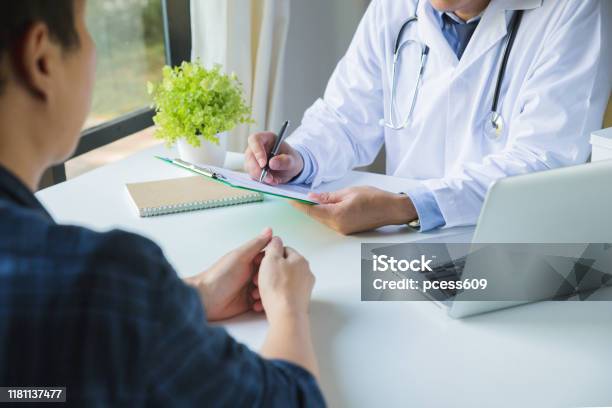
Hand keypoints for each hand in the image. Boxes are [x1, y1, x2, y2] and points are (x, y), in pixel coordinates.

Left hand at [185, 228, 272, 320]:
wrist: (206, 299)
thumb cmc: (219, 276)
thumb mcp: (240, 256)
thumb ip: (256, 244)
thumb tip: (269, 230)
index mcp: (249, 260)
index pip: (269, 258)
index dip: (273, 263)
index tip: (271, 268)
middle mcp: (251, 273)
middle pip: (271, 275)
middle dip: (269, 281)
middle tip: (257, 283)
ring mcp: (250, 288)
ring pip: (268, 289)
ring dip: (265, 293)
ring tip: (254, 295)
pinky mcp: (248, 302)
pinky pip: (262, 303)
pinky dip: (261, 304)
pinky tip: (255, 305)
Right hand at [244, 132, 303, 184]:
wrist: (290, 169)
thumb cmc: (291, 160)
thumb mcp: (293, 161)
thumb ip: (285, 161)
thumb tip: (272, 163)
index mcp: (266, 138)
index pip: (255, 139)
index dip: (257, 151)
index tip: (263, 164)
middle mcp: (257, 147)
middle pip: (250, 156)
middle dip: (258, 169)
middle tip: (269, 178)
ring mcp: (253, 158)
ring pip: (249, 167)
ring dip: (260, 176)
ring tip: (274, 180)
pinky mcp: (252, 168)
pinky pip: (252, 175)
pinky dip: (261, 180)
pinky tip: (272, 180)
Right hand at [256, 236, 314, 322]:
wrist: (286, 315)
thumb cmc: (278, 287)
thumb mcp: (271, 259)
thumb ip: (273, 246)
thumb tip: (276, 239)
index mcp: (300, 260)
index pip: (284, 250)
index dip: (269, 255)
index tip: (260, 262)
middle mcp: (306, 273)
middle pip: (283, 268)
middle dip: (268, 273)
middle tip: (257, 279)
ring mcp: (304, 289)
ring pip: (283, 283)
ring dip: (269, 286)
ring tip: (258, 293)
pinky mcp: (300, 302)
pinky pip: (284, 296)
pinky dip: (274, 297)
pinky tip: (264, 303)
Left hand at [291, 186, 416, 234]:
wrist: (391, 209)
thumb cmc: (374, 198)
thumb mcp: (348, 192)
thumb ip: (328, 196)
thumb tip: (311, 197)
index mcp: (337, 215)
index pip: (311, 210)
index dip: (298, 204)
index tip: (288, 198)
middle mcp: (338, 226)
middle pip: (315, 216)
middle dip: (304, 206)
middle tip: (294, 195)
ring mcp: (342, 230)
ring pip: (322, 219)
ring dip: (314, 210)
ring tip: (306, 198)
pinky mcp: (347, 230)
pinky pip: (330, 221)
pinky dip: (324, 213)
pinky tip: (321, 205)